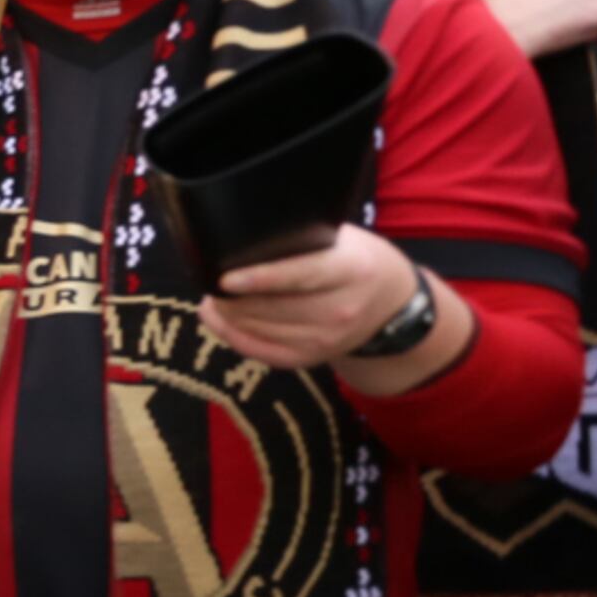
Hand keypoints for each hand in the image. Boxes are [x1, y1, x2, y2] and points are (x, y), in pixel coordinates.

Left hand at [199, 225, 420, 370]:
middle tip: (207, 281)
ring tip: (211, 297)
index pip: (300, 276)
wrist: (389, 303)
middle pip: (271, 308)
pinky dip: (232, 336)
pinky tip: (217, 319)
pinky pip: (261, 351)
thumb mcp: (342, 238)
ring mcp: (327, 340)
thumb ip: (301, 239)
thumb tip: (243, 240)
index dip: (260, 279)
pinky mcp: (310, 359)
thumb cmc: (353, 260)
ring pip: (260, 330)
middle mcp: (341, 309)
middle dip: (231, 298)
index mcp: (351, 270)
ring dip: (226, 315)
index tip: (225, 279)